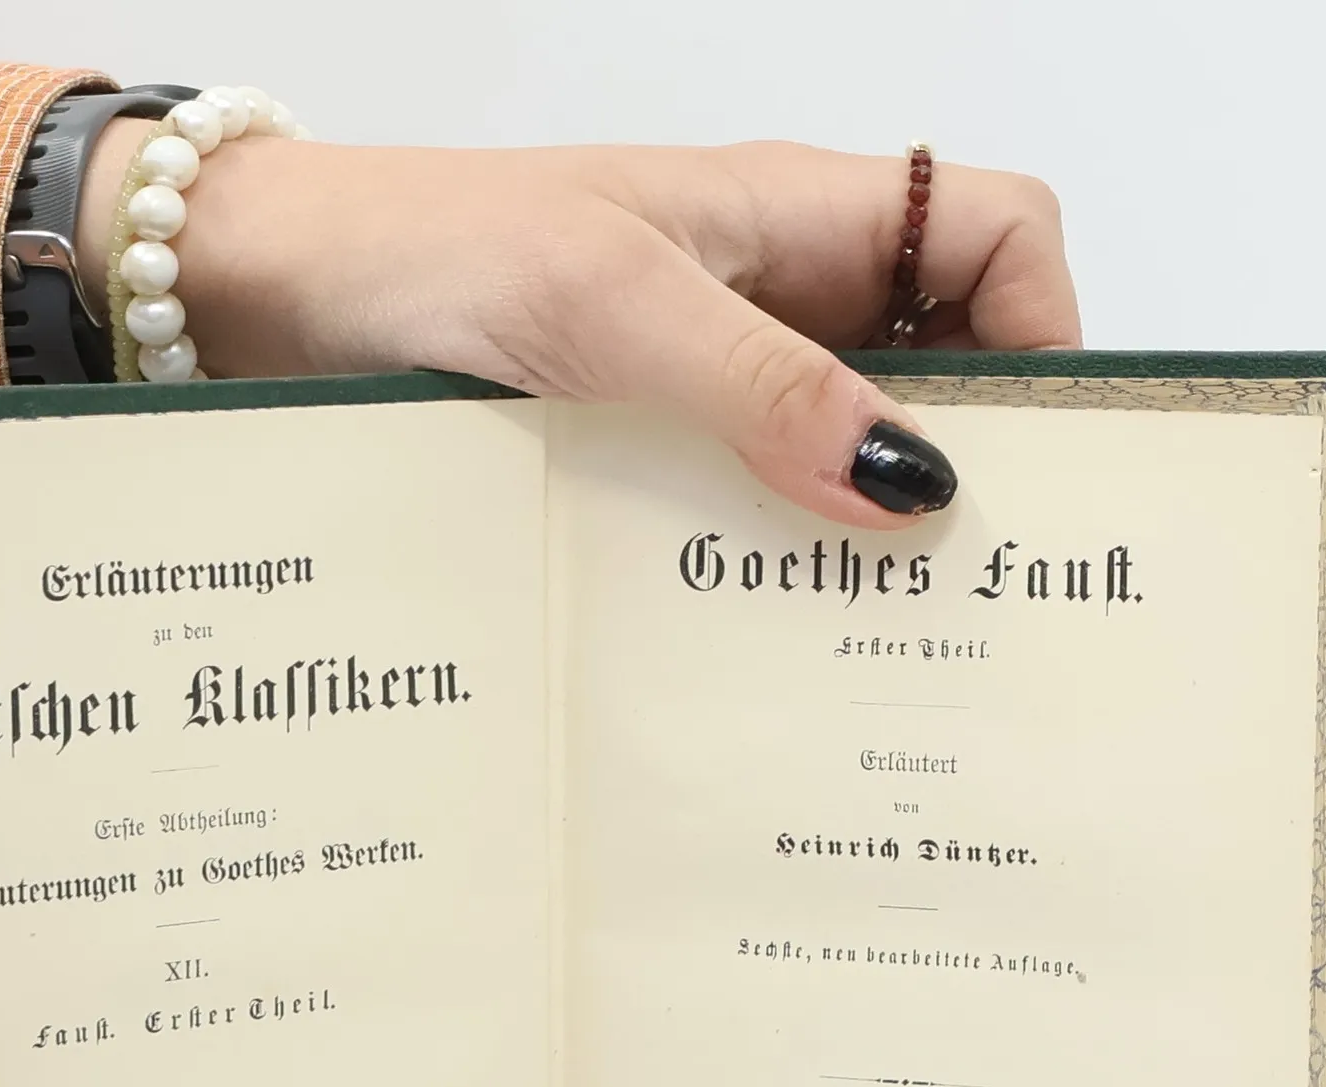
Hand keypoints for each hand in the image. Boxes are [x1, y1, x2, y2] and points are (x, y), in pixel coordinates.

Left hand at [81, 133, 1077, 524]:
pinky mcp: (645, 435)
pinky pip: (747, 491)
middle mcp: (770, 290)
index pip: (995, 235)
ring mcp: (707, 368)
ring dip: (859, 525)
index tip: (1024, 461)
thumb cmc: (432, 250)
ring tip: (863, 631)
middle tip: (958, 591)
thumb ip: (761, 384)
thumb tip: (910, 483)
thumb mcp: (611, 307)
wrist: (282, 290)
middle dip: (966, 460)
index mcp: (794, 215)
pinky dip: (770, 549)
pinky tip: (756, 617)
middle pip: (939, 357)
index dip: (1044, 330)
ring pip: (842, 440)